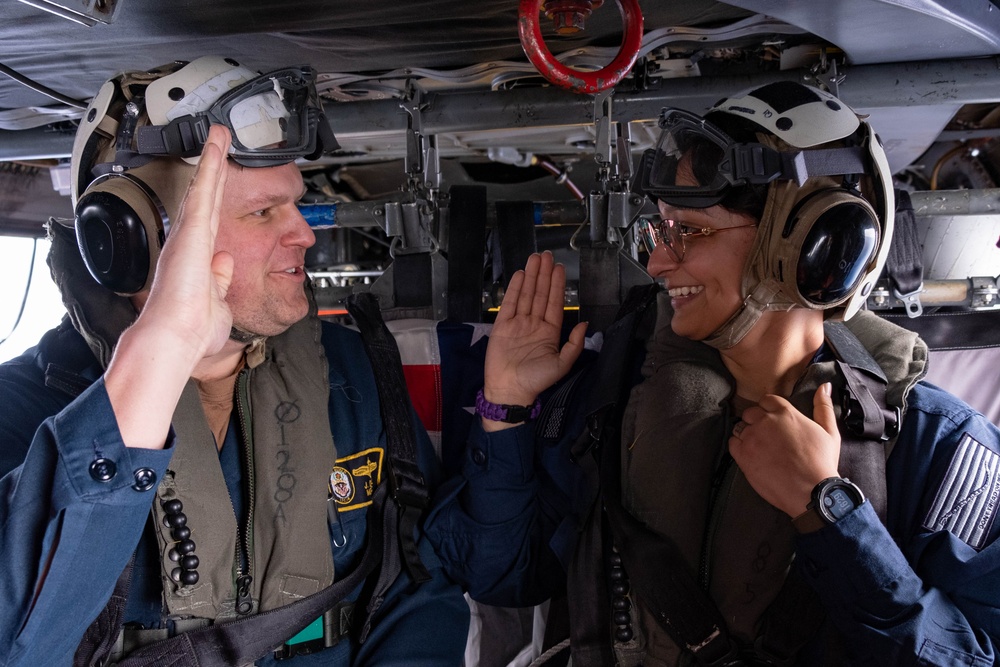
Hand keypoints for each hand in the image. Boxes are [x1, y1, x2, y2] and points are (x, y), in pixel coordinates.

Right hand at [139, 124, 234, 358]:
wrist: (174, 337)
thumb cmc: (191, 330)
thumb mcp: (216, 300)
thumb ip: (219, 279)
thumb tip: (224, 263)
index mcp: (197, 260)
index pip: (211, 222)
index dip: (216, 200)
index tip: (218, 182)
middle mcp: (190, 244)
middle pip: (206, 197)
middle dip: (214, 169)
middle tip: (219, 143)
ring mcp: (189, 235)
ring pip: (204, 188)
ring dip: (213, 159)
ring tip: (220, 134)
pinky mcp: (192, 230)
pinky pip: (204, 191)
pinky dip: (211, 166)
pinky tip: (217, 145)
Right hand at [482, 252, 586, 417]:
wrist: (510, 391)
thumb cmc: (536, 380)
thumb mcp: (562, 364)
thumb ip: (574, 343)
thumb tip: (585, 323)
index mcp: (549, 331)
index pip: (554, 302)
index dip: (557, 285)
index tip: (559, 268)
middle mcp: (534, 324)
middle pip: (540, 294)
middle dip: (544, 274)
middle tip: (546, 255)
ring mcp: (518, 323)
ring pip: (526, 294)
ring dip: (531, 276)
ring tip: (535, 258)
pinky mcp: (502, 325)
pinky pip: (509, 303)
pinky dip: (514, 288)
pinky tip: (520, 275)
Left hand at [728, 383, 840, 516]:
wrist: (812, 492)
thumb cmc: (822, 462)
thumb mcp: (829, 431)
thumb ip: (823, 406)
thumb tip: (824, 386)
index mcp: (785, 413)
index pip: (767, 400)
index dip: (769, 409)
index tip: (774, 420)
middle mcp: (766, 421)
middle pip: (751, 413)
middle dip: (757, 421)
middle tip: (767, 436)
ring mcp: (752, 438)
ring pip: (741, 428)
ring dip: (748, 434)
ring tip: (760, 447)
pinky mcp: (743, 455)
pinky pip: (732, 443)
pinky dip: (738, 446)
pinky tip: (750, 454)